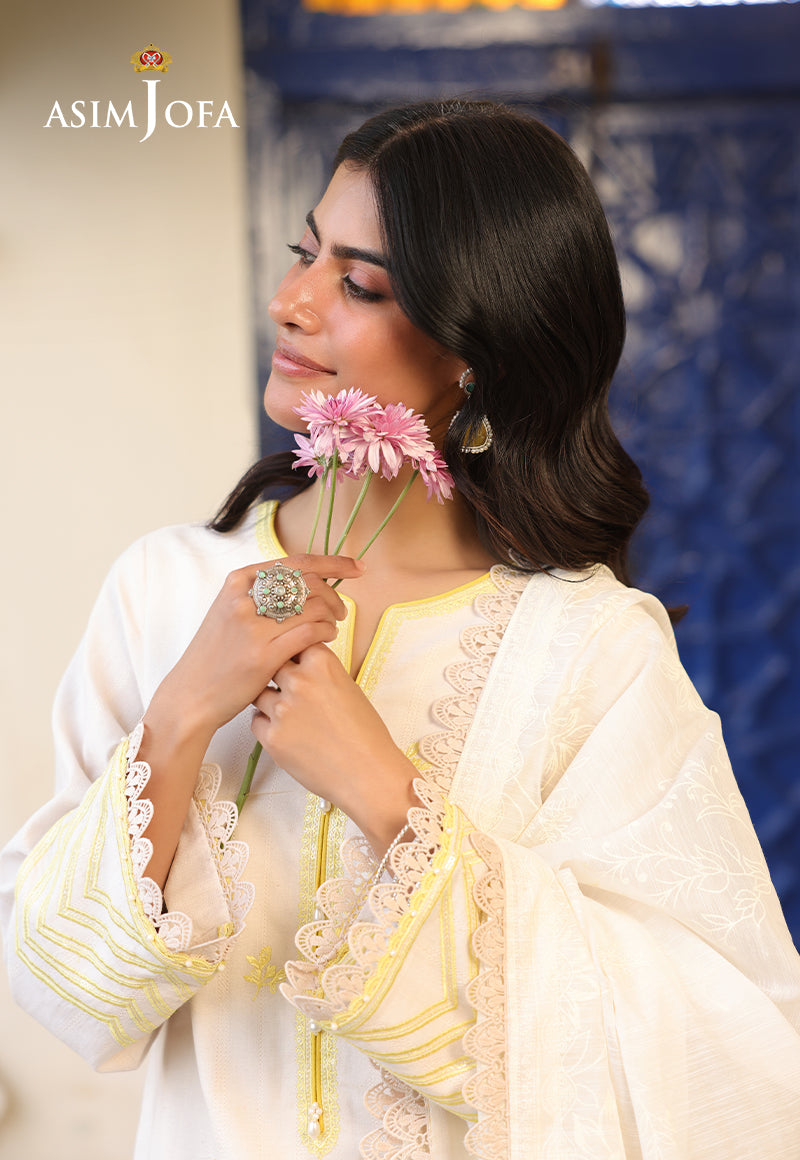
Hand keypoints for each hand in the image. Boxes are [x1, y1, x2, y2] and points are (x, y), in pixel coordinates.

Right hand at [146, 554, 363, 748]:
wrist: (191, 694)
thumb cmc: (216, 655)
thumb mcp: (229, 612)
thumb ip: (260, 594)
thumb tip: (306, 582)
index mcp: (237, 582)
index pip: (296, 562)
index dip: (333, 562)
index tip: (356, 567)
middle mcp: (243, 599)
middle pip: (309, 582)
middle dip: (335, 594)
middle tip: (341, 610)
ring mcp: (253, 627)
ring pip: (313, 607)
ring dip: (332, 616)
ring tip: (332, 627)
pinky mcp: (263, 655)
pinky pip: (311, 633)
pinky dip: (327, 632)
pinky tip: (326, 638)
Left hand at [251, 644, 417, 853]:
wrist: (368, 774)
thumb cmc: (367, 735)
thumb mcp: (349, 689)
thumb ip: (322, 674)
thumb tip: (302, 667)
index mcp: (323, 664)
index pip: (294, 641)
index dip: (293, 651)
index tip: (294, 659)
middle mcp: (300, 681)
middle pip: (272, 663)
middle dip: (277, 674)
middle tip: (287, 687)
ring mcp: (282, 709)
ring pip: (259, 693)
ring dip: (268, 700)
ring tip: (288, 714)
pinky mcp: (272, 737)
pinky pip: (256, 721)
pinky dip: (266, 724)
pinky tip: (285, 732)